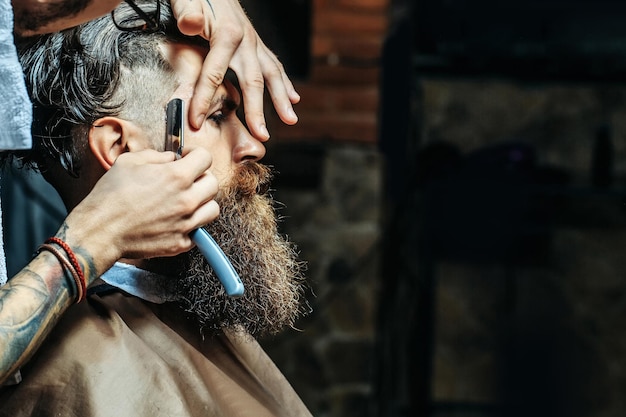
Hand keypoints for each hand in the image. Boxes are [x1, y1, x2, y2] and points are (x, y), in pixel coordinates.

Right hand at [62, 147, 218, 274]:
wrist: (100, 231)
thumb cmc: (110, 197)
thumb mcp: (129, 162)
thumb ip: (156, 156)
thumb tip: (171, 158)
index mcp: (177, 176)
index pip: (205, 158)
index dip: (196, 155)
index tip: (188, 158)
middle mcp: (187, 200)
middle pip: (213, 183)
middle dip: (202, 177)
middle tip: (188, 179)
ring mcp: (186, 224)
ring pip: (213, 209)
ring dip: (203, 202)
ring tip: (187, 201)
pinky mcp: (181, 243)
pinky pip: (199, 232)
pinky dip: (191, 225)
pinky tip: (177, 220)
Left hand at [171, 0, 300, 139]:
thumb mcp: (186, 1)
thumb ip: (188, 13)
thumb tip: (190, 24)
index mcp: (226, 34)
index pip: (214, 73)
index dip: (204, 99)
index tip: (197, 121)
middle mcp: (245, 41)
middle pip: (253, 81)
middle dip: (257, 111)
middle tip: (262, 135)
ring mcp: (254, 43)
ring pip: (271, 75)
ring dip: (282, 99)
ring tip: (291, 120)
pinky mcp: (257, 45)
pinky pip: (274, 66)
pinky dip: (285, 84)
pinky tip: (294, 99)